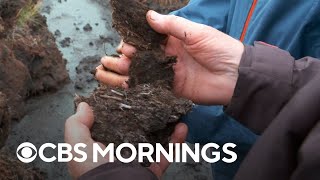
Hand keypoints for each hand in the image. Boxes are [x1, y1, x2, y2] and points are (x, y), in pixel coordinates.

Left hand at [65, 102, 187, 178]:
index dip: (120, 110)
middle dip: (147, 115)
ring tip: (173, 111)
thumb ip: (77, 124)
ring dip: (166, 126)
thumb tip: (84, 105)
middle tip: (156, 101)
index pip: (111, 124)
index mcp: (101, 147)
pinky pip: (167, 153)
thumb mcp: (77, 145)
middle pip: (137, 130)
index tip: (131, 95)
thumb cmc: (94, 168)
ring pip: (155, 140)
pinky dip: (176, 141)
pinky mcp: (153, 169)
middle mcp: (120, 153)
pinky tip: (182, 127)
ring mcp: (138, 161)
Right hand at [96, 11, 243, 104]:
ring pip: (139, 72)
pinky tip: (120, 86)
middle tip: (112, 61)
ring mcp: (166, 74)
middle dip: (122, 58)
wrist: (236, 76)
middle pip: (138, 57)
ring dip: (122, 72)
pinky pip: (149, 87)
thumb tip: (148, 16)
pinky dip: (134, 86)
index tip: (123, 46)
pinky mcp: (170, 89)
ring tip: (105, 73)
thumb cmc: (218, 49)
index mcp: (171, 41)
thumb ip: (172, 26)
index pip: (145, 39)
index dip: (131, 42)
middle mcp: (165, 57)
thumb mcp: (196, 32)